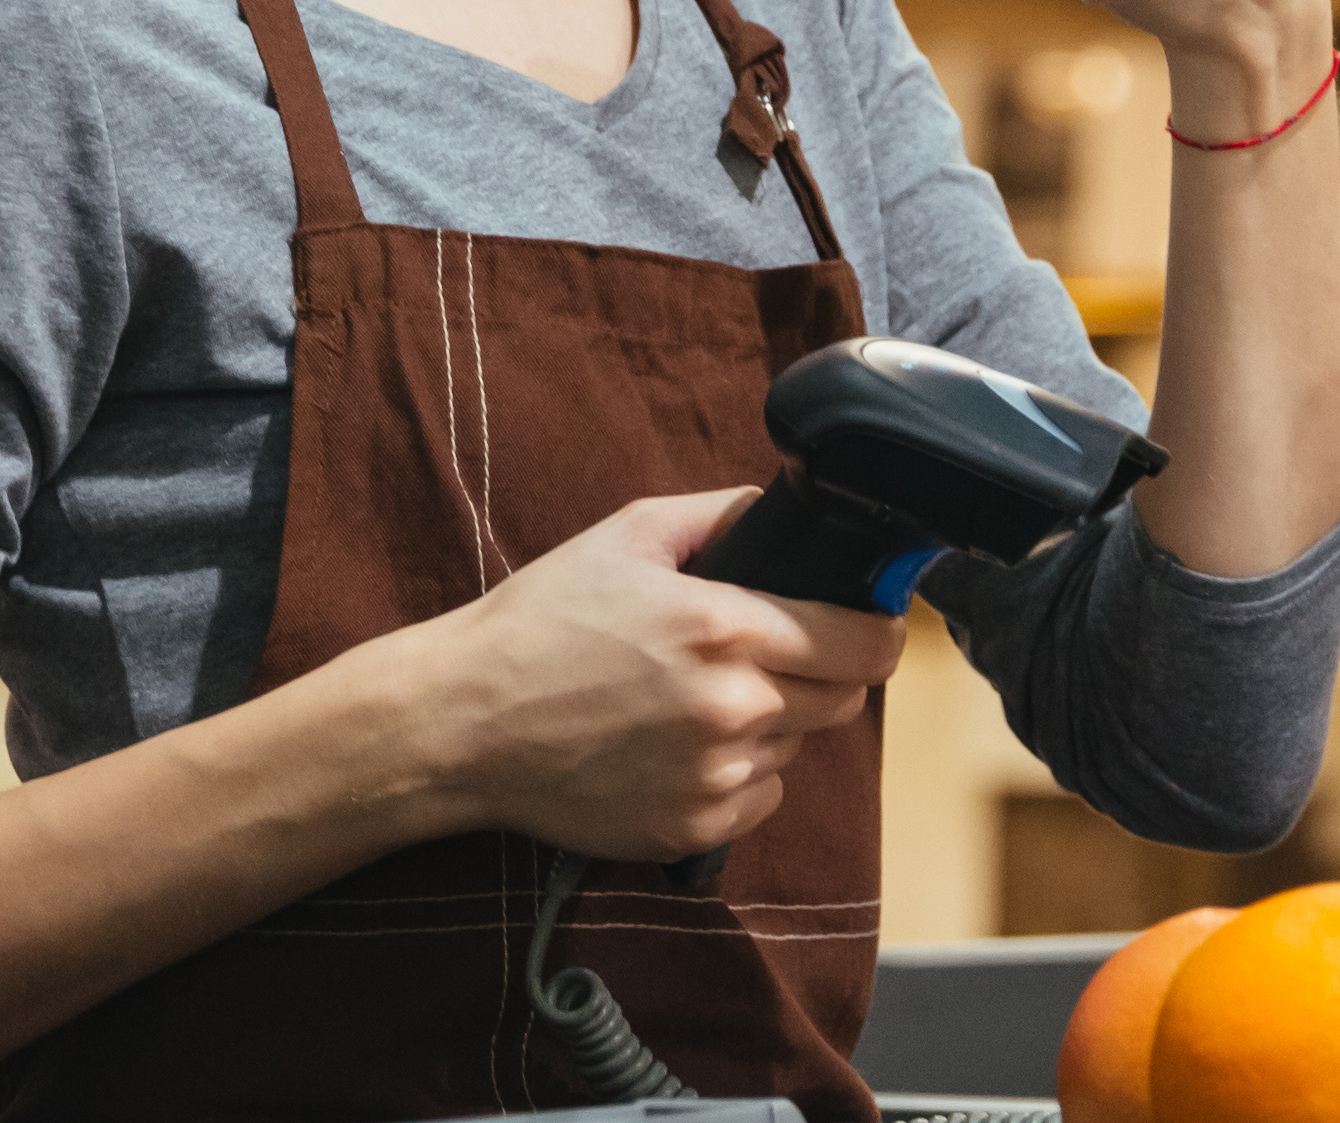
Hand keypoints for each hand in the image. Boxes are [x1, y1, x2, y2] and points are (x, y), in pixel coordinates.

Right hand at [379, 490, 903, 860]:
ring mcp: (713, 775)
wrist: (463, 723)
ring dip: (770, 724)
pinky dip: (738, 776)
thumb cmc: (539, 622)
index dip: (877, 632)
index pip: (864, 644)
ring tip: (693, 701)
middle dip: (819, 673)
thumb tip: (785, 513)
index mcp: (726, 627)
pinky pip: (759, 799)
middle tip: (762, 656)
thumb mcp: (627, 536)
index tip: (869, 625)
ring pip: (796, 747)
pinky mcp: (691, 827)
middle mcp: (732, 706)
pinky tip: (677, 748)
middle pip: (843, 699)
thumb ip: (721, 515)